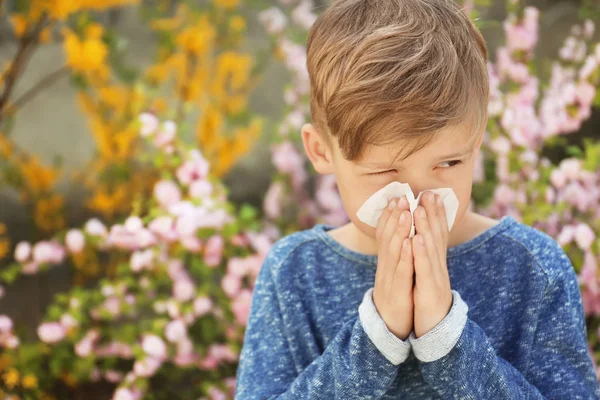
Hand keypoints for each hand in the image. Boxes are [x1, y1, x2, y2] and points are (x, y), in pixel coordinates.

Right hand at [372, 195, 414, 339]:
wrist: (389, 328)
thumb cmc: (396, 297)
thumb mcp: (395, 274)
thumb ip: (397, 256)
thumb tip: (402, 236)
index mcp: (387, 262)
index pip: (385, 234)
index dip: (389, 215)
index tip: (397, 196)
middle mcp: (385, 267)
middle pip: (388, 237)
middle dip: (395, 216)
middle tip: (401, 196)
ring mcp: (389, 279)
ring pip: (393, 251)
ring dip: (400, 230)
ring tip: (406, 212)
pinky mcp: (396, 292)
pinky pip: (401, 271)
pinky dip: (404, 255)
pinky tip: (409, 242)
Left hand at [412, 191, 452, 337]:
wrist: (436, 329)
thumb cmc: (429, 299)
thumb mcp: (427, 276)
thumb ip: (426, 257)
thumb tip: (422, 238)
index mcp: (435, 262)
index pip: (436, 234)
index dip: (435, 213)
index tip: (431, 194)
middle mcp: (438, 266)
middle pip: (436, 236)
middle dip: (432, 213)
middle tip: (428, 192)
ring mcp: (435, 277)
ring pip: (431, 249)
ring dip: (425, 227)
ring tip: (419, 209)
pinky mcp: (430, 290)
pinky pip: (424, 270)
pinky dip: (420, 253)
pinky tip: (415, 239)